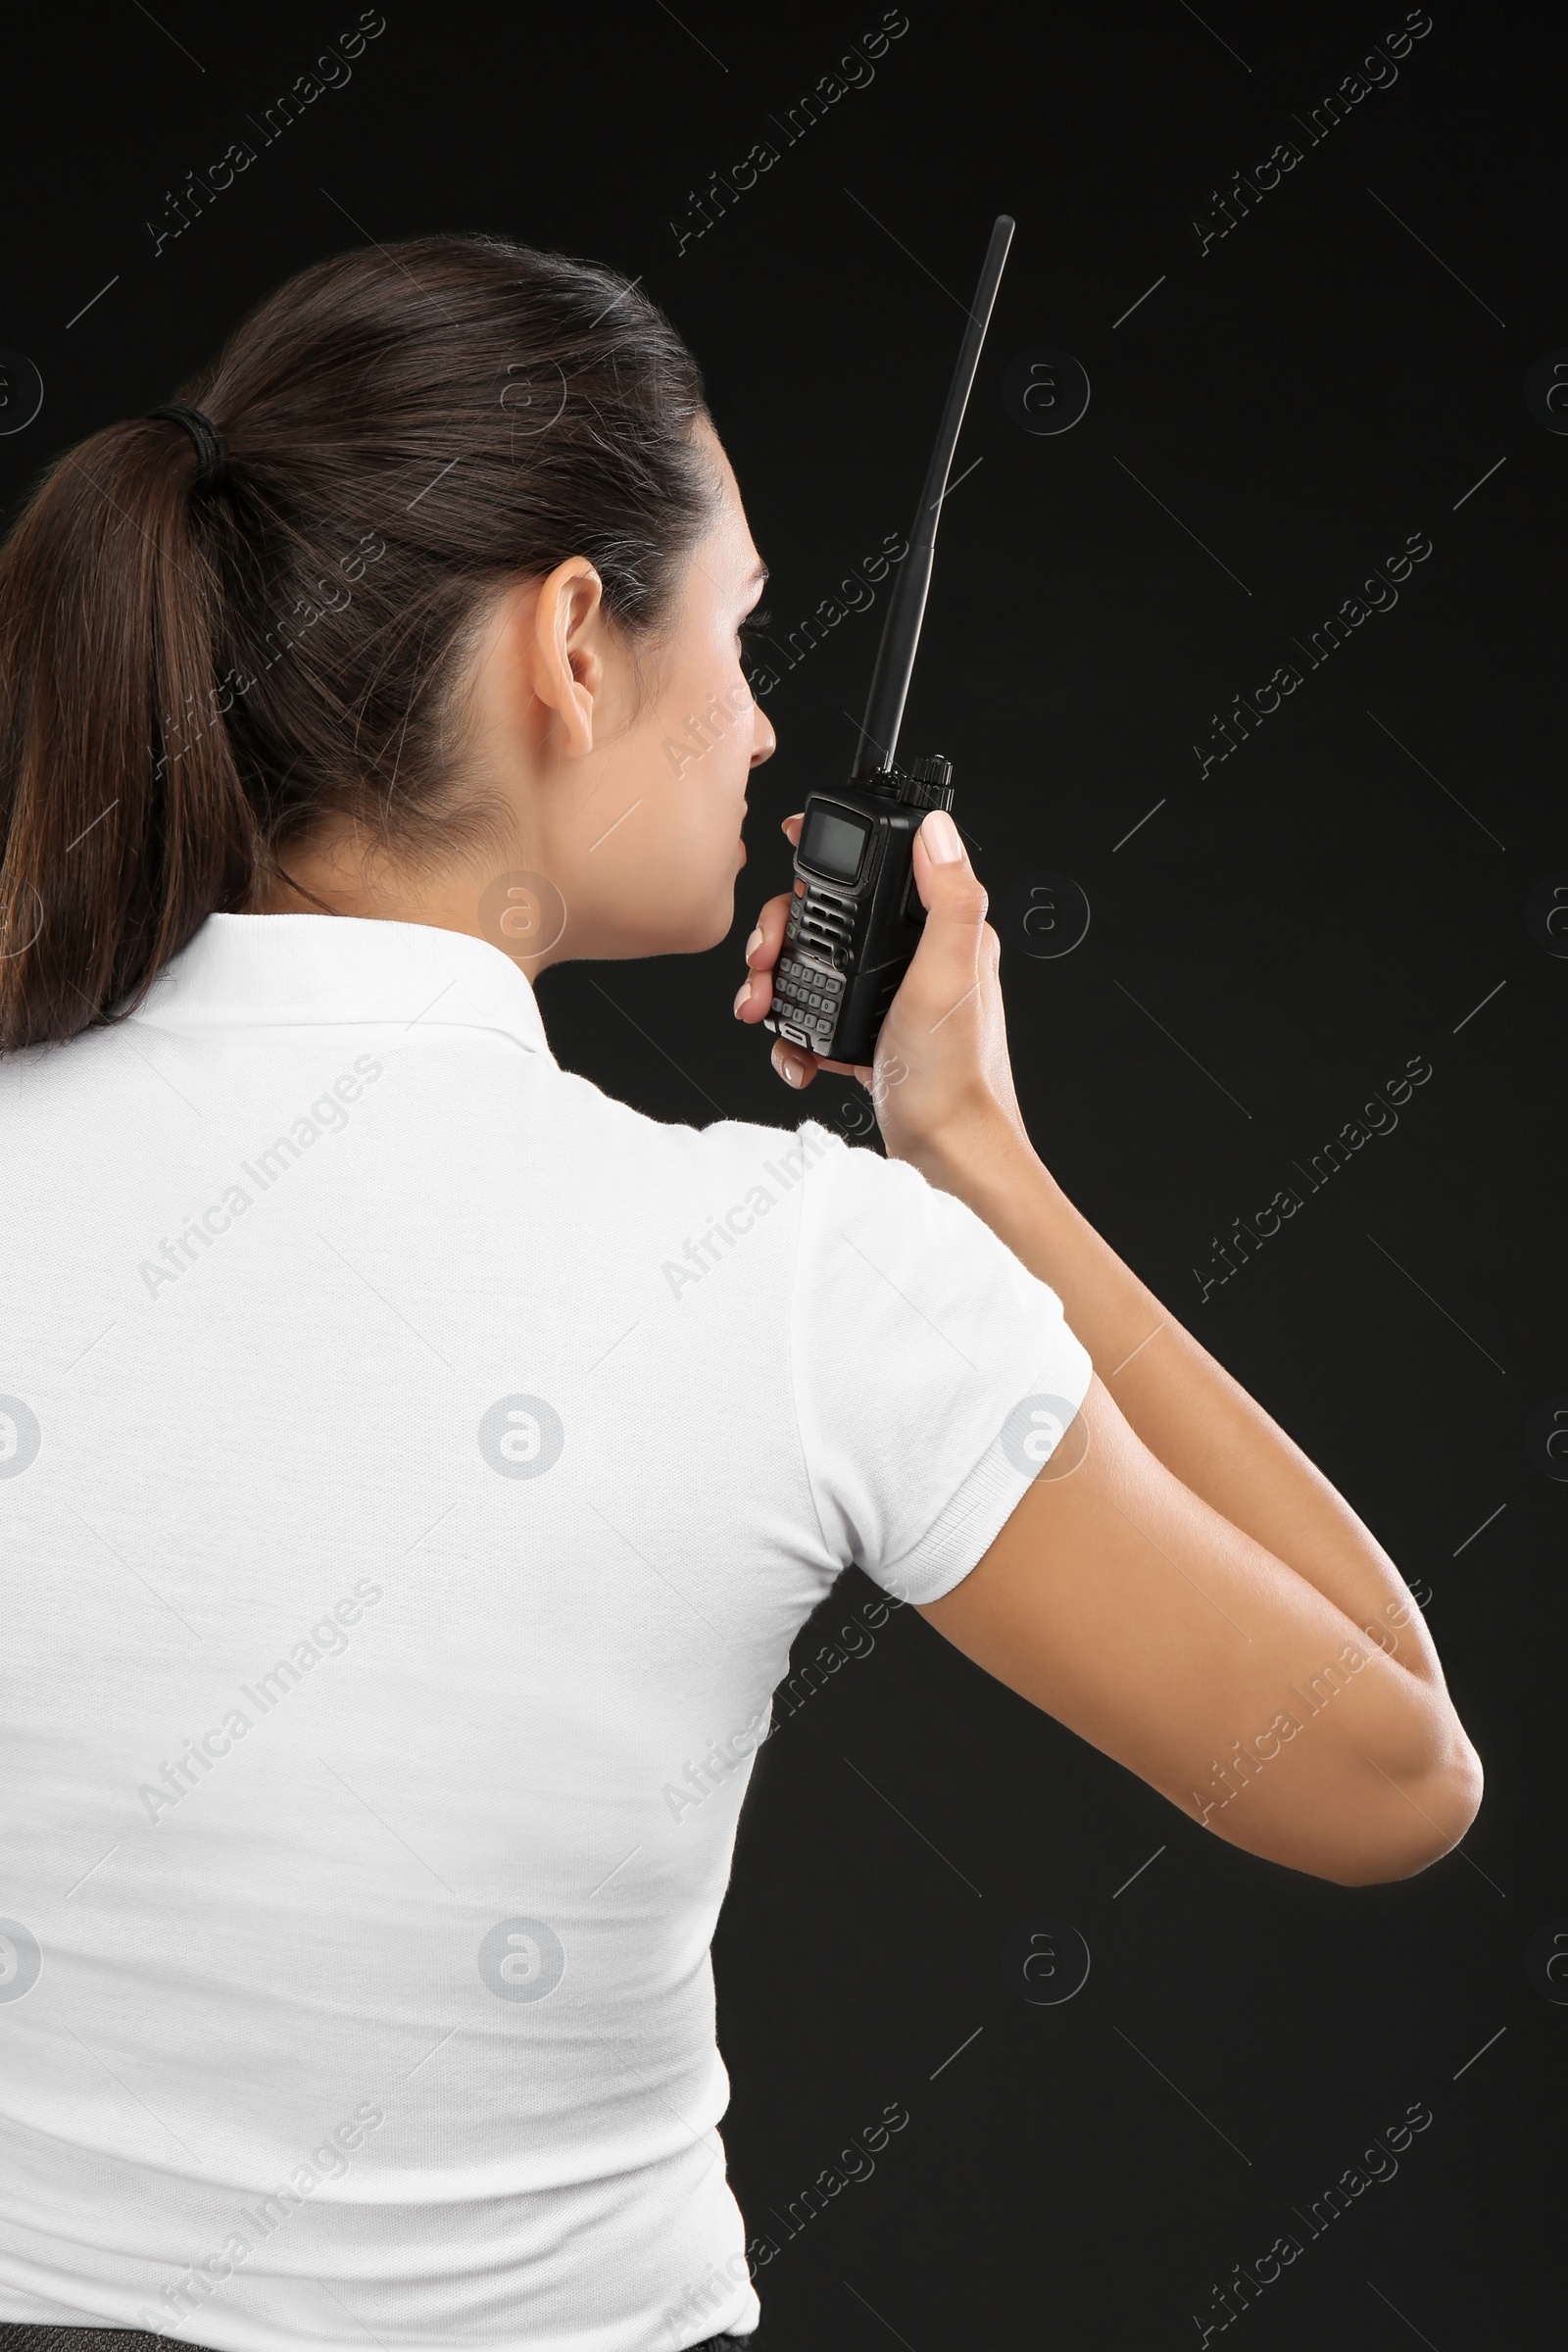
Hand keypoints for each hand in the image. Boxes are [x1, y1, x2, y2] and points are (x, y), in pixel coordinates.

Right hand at [733, 808, 1034, 1185]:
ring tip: (764, 1008)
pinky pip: (819, 1016)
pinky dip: (797, 1033)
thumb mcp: (947, 974)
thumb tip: (939, 830)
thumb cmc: (953, 1077)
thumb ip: (949, 898)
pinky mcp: (874, 1035)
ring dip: (778, 984)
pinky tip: (797, 1055)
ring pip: (817, 966)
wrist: (946, 1157)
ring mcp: (893, 998)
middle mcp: (921, 958)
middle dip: (783, 936)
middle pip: (832, 917)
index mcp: (946, 931)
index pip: (883, 869)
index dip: (831, 860)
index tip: (790, 859)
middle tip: (764, 960)